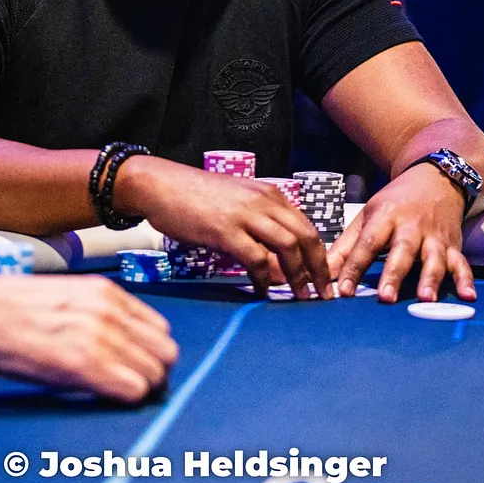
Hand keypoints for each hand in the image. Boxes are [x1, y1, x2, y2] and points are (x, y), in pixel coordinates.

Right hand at [0, 274, 178, 401]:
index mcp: (108, 293)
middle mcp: (110, 312)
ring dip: (140, 389)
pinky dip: (125, 398)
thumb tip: (122, 340)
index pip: (161, 330)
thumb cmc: (11, 308)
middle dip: (154, 373)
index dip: (152, 353)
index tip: (139, 366)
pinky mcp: (83, 363)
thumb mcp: (68, 295)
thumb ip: (100, 313)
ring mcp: (99, 336)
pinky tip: (104, 396)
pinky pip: (131, 389)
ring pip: (153, 374)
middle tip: (133, 385)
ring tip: (115, 392)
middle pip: (165, 353)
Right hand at [115, 157, 334, 299]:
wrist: (160, 185)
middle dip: (318, 269)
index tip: (323, 279)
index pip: (307, 226)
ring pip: (287, 247)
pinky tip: (262, 291)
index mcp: (270, 194)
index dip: (320, 255)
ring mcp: (245, 214)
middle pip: (306, 237)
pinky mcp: (226, 230)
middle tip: (322, 295)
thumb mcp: (237, 204)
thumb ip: (259, 227)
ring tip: (297, 297)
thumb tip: (279, 263)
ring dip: (297, 277)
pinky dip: (264, 279)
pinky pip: (256, 259)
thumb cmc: (195, 197)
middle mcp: (264, 201)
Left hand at [329, 162, 472, 303]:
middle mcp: (412, 226)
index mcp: (386, 216)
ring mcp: (434, 236)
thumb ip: (346, 247)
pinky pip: (461, 263)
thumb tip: (322, 272)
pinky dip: (466, 279)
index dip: (354, 267)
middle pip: (402, 251)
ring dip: (430, 279)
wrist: (436, 179)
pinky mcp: (453, 245)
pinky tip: (468, 295)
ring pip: (434, 258)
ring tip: (425, 299)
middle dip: (394, 274)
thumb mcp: (368, 215)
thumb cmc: (396, 202)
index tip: (343, 290)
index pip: (368, 242)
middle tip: (385, 298)